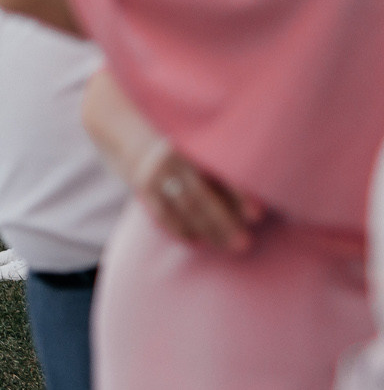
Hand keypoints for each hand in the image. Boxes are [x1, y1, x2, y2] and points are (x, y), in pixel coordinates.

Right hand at [132, 142, 260, 253]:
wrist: (132, 144)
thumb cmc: (181, 159)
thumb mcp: (197, 158)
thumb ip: (218, 179)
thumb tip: (251, 212)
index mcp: (194, 150)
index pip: (220, 173)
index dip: (239, 194)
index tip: (257, 215)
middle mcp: (174, 161)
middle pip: (201, 196)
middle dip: (224, 222)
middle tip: (244, 243)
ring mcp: (156, 175)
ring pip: (185, 208)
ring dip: (207, 230)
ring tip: (226, 245)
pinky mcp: (144, 188)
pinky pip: (164, 214)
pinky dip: (181, 230)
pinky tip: (197, 241)